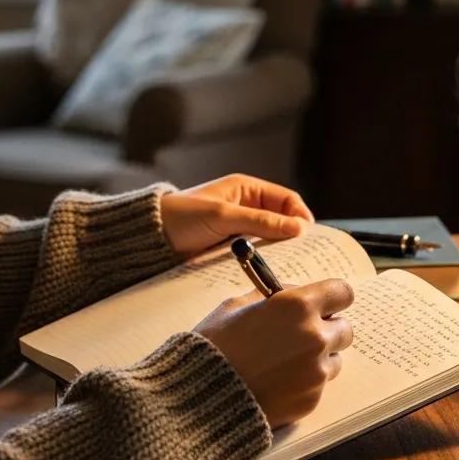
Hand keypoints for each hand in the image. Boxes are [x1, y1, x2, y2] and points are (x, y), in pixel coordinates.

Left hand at [160, 174, 313, 256]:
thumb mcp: (225, 216)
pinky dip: (264, 260)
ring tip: (290, 265)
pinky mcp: (231, 247)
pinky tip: (269, 270)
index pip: (287, 199)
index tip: (309, 235)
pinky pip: (255, 252)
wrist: (149, 239)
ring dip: (278, 249)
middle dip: (292, 234)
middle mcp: (246, 206)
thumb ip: (262, 221)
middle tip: (305, 253)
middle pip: (281, 219)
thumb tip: (299, 228)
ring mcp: (239, 228)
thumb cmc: (182, 217)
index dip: (300, 215)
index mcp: (247, 189)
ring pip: (269, 238)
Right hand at [195, 279, 353, 425]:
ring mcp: (315, 371)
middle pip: (344, 328)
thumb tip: (293, 292)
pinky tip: (276, 383)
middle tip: (301, 335)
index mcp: (298, 306)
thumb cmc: (213, 347)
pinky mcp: (311, 400)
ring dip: (318, 358)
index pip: (343, 293)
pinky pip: (318, 385)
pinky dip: (304, 383)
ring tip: (283, 363)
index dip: (333, 298)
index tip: (324, 303)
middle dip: (327, 330)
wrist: (196, 400)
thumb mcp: (236, 306)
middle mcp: (314, 337)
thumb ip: (272, 296)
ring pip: (334, 359)